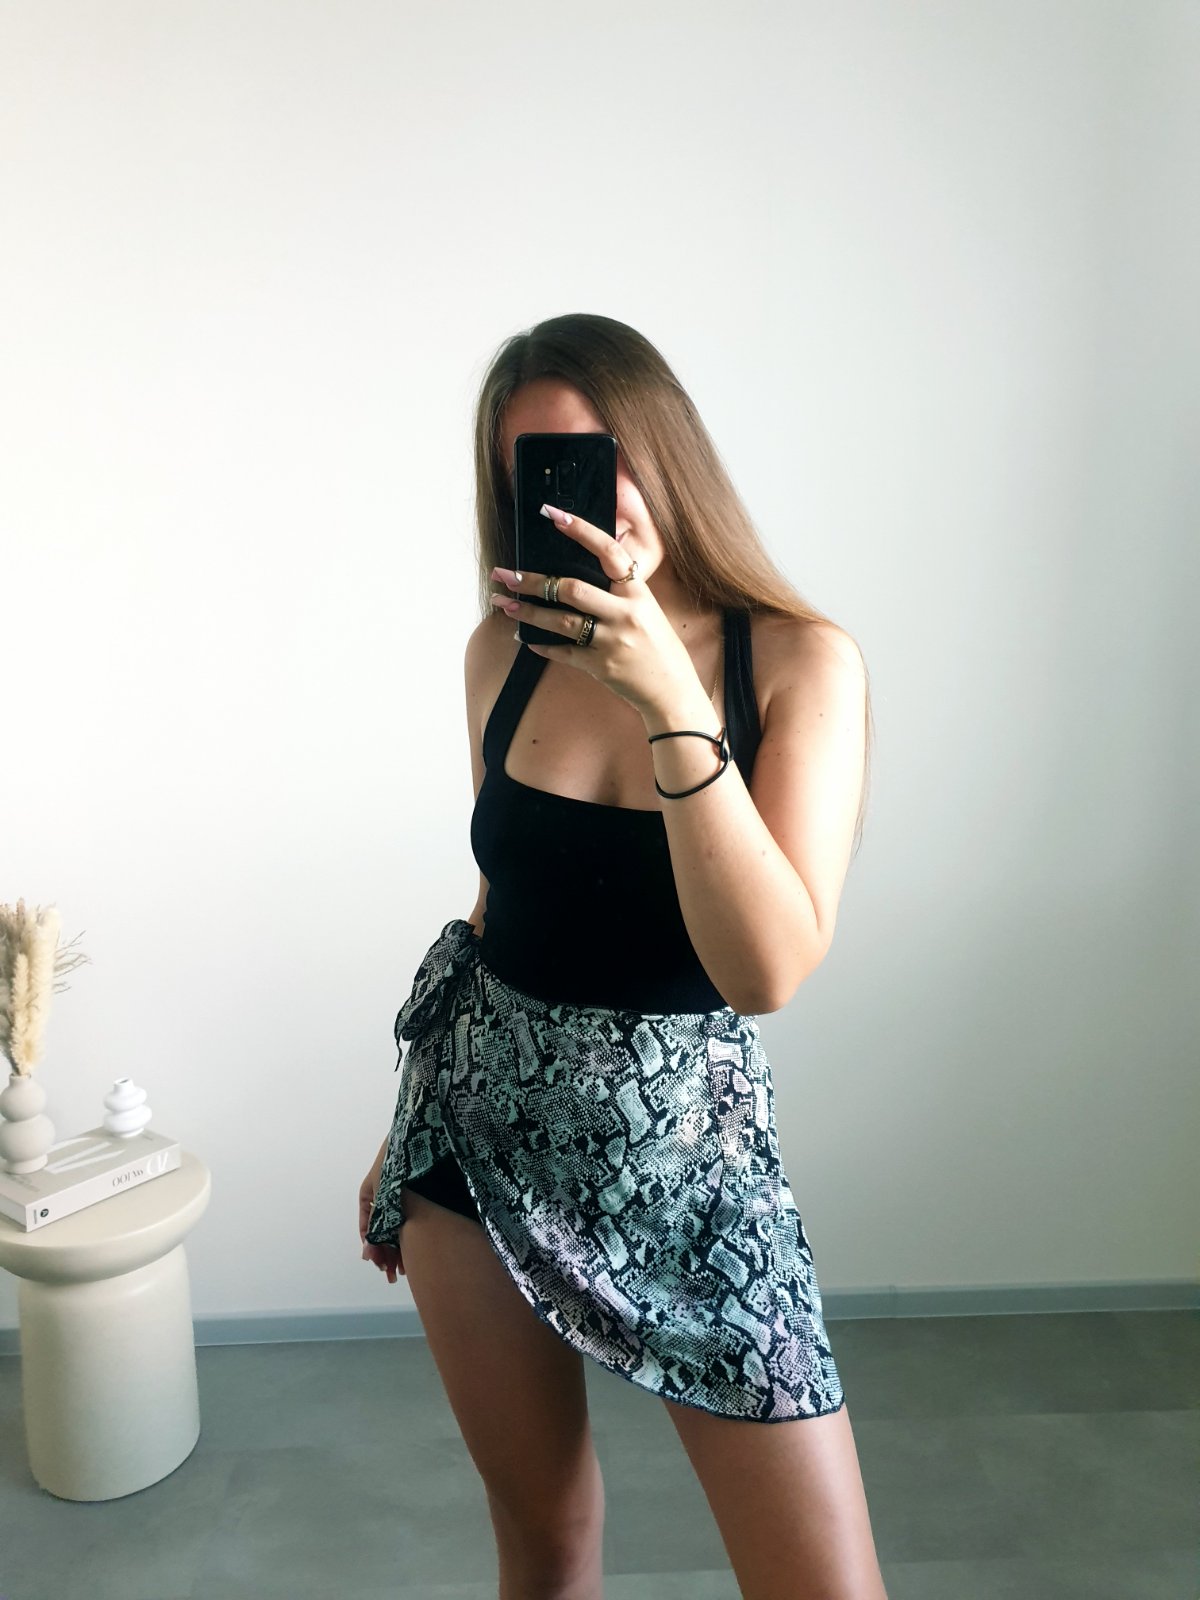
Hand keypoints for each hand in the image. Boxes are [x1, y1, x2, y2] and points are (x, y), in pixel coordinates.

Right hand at [360, 1155, 404, 1283]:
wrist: (422, 1137)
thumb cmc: (397, 1163)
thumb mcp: (382, 1194)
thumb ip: (376, 1223)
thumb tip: (366, 1252)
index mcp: (369, 1193)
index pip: (367, 1228)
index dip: (373, 1249)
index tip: (379, 1266)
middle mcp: (383, 1196)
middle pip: (381, 1231)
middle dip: (386, 1254)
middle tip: (392, 1276)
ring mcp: (398, 1196)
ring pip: (395, 1228)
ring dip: (397, 1249)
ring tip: (402, 1271)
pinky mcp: (415, 1196)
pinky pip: (407, 1221)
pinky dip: (409, 1237)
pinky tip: (413, 1253)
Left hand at [489, 503, 695, 717]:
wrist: (673, 691)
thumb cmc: (660, 648)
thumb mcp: (648, 610)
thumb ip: (620, 593)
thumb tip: (579, 576)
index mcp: (638, 594)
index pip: (608, 552)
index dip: (581, 531)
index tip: (553, 514)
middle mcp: (624, 614)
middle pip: (571, 589)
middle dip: (533, 581)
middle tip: (505, 573)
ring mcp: (612, 641)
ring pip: (561, 621)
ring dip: (528, 611)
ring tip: (503, 603)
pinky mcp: (600, 666)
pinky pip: (564, 652)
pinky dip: (543, 645)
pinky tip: (525, 638)